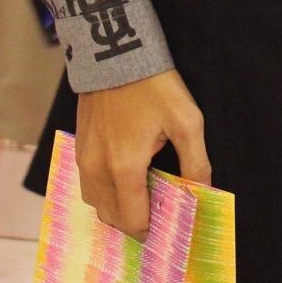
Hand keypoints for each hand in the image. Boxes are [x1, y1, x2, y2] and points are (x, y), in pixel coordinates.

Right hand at [76, 70, 211, 240]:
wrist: (115, 52)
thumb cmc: (153, 86)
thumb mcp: (186, 121)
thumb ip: (195, 163)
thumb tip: (203, 193)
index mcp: (124, 169)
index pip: (134, 221)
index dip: (152, 230)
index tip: (168, 227)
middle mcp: (97, 170)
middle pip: (112, 218)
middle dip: (134, 222)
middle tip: (158, 212)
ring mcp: (83, 159)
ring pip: (96, 204)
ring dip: (117, 208)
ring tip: (142, 196)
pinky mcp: (77, 147)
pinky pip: (87, 185)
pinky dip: (103, 193)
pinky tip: (123, 179)